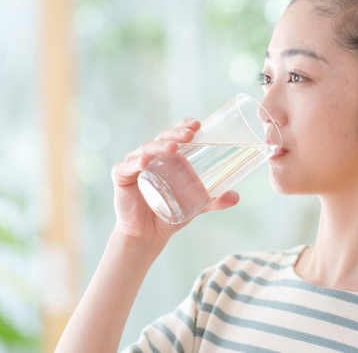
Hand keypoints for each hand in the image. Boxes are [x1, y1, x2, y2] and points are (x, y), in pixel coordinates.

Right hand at [110, 117, 239, 241]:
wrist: (148, 234)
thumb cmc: (170, 211)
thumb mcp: (196, 205)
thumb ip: (214, 200)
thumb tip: (236, 197)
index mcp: (168, 156)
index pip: (176, 135)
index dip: (184, 126)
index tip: (197, 124)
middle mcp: (152, 155)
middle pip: (163, 138)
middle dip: (176, 133)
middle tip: (189, 135)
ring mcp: (135, 164)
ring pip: (146, 148)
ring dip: (159, 146)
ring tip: (173, 149)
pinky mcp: (122, 177)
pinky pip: (127, 166)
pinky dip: (135, 162)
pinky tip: (144, 162)